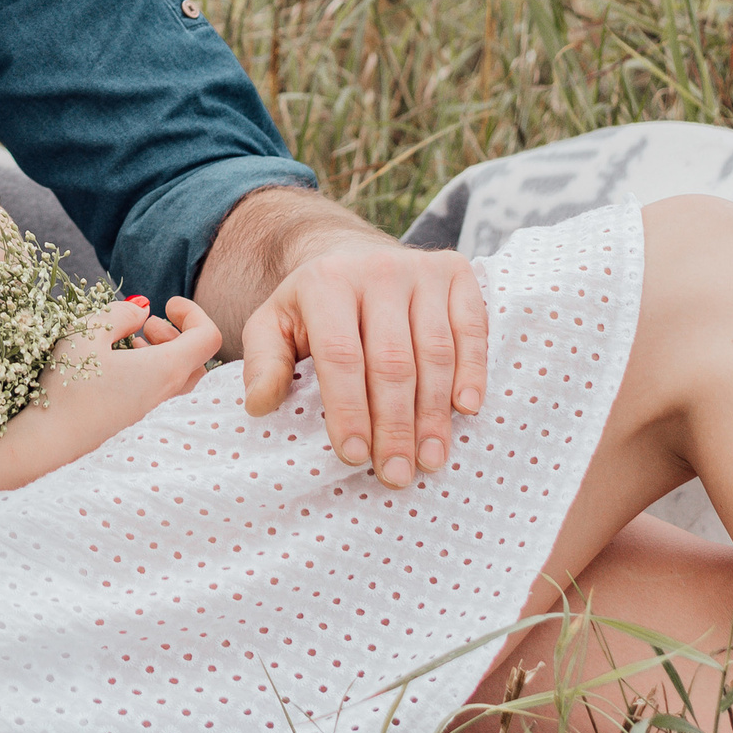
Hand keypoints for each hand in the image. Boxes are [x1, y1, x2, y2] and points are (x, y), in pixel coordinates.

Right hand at [0, 296, 222, 485]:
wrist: (48, 445)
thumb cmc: (68, 385)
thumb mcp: (88, 333)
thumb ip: (121, 313)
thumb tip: (142, 309)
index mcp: (166, 370)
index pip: (208, 337)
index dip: (193, 313)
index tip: (167, 304)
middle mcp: (170, 397)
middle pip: (198, 360)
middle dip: (178, 334)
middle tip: (148, 325)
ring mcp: (157, 418)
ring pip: (181, 380)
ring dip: (165, 355)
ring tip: (133, 343)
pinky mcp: (140, 430)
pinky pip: (163, 398)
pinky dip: (154, 376)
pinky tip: (121, 369)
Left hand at [240, 241, 488, 489]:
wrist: (353, 258)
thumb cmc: (313, 308)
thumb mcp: (274, 325)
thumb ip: (263, 362)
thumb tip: (259, 405)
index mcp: (326, 281)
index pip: (340, 355)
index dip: (349, 409)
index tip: (354, 456)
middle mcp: (376, 269)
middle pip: (392, 360)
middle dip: (394, 425)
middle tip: (396, 473)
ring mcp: (420, 268)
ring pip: (434, 351)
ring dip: (433, 412)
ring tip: (430, 459)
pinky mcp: (455, 272)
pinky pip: (471, 328)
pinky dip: (472, 371)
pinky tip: (465, 409)